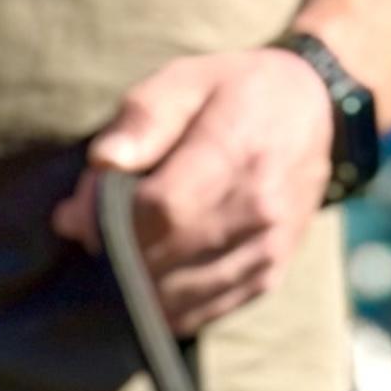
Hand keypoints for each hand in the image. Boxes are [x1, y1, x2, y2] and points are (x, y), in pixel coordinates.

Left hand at [50, 46, 335, 335]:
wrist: (313, 113)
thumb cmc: (236, 91)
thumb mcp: (186, 79)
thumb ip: (142, 120)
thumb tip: (101, 167)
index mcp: (234, 152)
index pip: (160, 210)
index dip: (108, 222)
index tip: (77, 216)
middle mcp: (257, 209)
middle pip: (167, 257)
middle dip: (116, 253)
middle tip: (91, 234)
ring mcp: (267, 250)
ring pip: (183, 296)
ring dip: (137, 286)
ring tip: (118, 255)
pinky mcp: (269, 276)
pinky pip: (207, 311)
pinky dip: (168, 306)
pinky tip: (149, 281)